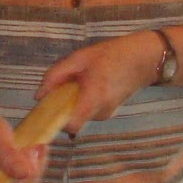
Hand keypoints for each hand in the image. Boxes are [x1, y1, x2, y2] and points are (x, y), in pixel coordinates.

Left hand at [39, 32, 160, 125]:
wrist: (143, 58)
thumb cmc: (111, 55)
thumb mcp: (78, 58)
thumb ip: (55, 76)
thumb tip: (38, 96)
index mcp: (93, 98)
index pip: (71, 126)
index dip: (56, 121)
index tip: (48, 108)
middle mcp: (101, 112)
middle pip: (71, 119)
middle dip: (62, 106)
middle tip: (62, 86)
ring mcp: (106, 114)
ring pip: (79, 115)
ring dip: (72, 102)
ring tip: (78, 82)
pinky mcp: (108, 112)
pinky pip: (87, 111)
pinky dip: (81, 102)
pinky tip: (87, 85)